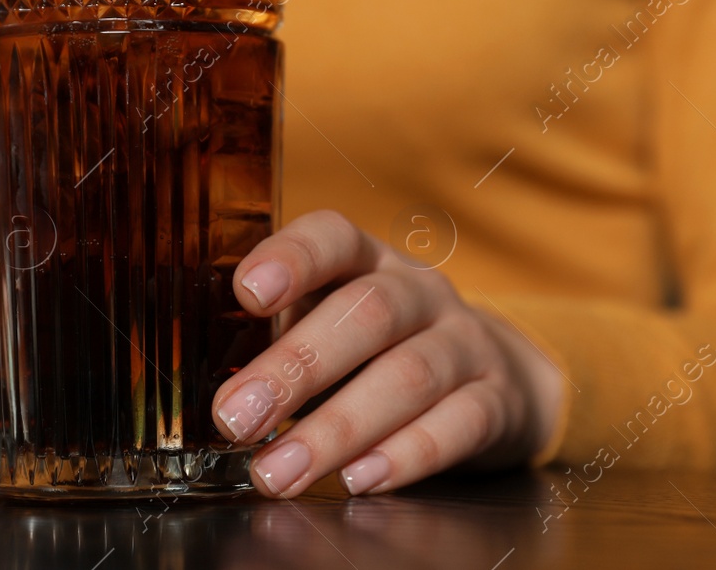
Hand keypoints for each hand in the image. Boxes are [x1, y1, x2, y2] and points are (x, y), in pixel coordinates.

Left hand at [211, 210, 565, 497]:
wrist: (497, 377)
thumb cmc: (383, 350)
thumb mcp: (334, 323)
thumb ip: (283, 339)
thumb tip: (217, 387)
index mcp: (369, 261)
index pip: (334, 238)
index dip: (293, 258)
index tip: (247, 293)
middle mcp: (421, 292)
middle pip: (368, 313)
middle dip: (297, 367)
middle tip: (237, 418)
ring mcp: (467, 342)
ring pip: (409, 376)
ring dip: (337, 429)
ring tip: (281, 470)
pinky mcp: (497, 400)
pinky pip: (459, 424)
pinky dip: (407, 455)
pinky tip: (359, 478)